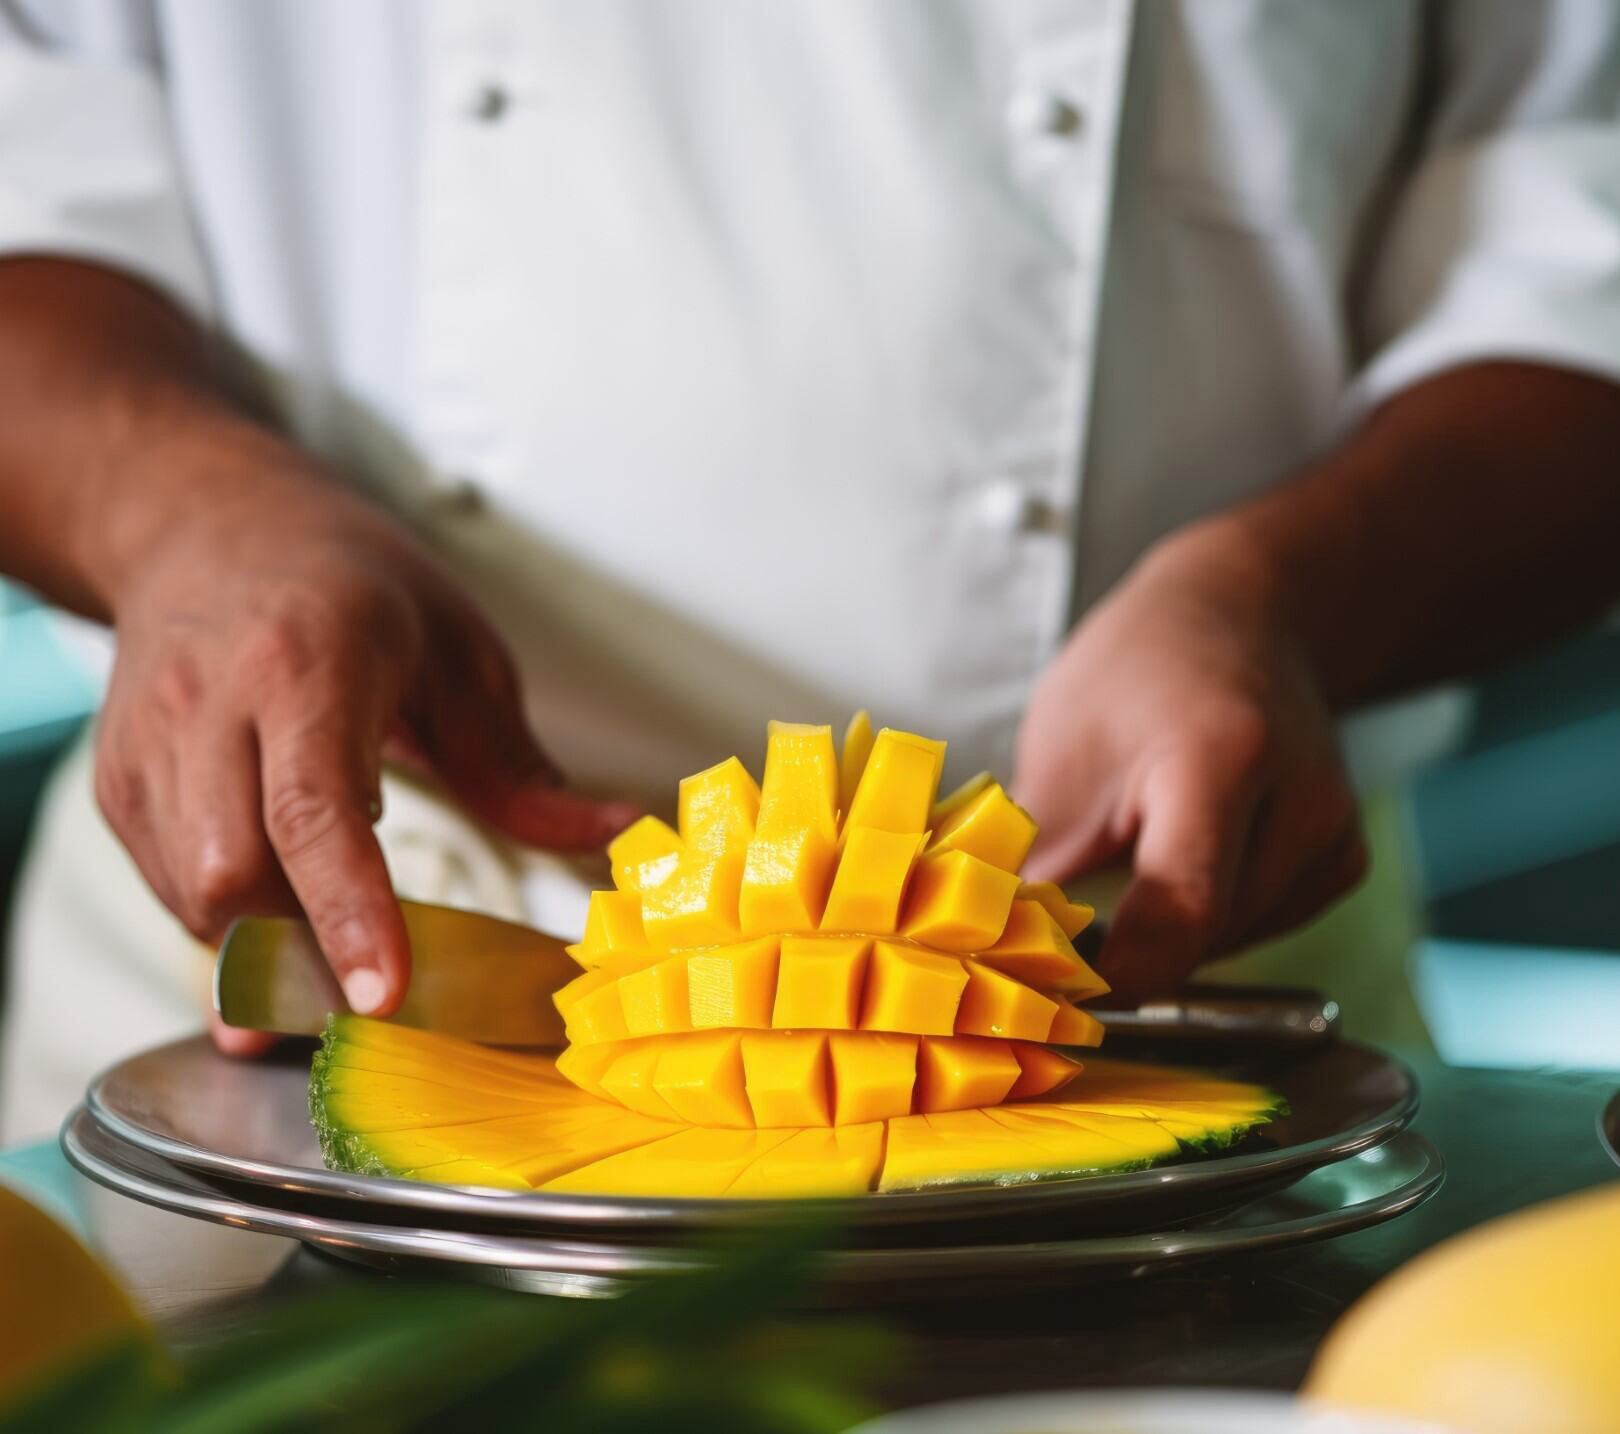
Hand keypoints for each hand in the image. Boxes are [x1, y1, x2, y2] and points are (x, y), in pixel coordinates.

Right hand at [93, 426, 637, 1046]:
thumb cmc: (345, 582)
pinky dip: (233, 924)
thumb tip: (611, 835)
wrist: (204, 526)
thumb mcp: (458, 652)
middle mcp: (210, 706)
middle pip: (233, 876)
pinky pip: (170, 890)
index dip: (348, 912)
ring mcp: (149, 747)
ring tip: (337, 951)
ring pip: (194, 898)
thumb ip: (522, 767)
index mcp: (306, 665)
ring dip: (269, 949)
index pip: (314, 810)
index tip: (381, 994)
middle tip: (380, 993)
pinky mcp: (118, 783)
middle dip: (303, 953)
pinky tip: (284, 906)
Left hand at [1012, 522, 1366, 998]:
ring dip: (1164, 933)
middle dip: (1124, 950)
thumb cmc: (1138, 670)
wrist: (1243, 613)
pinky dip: (1205, 919)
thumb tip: (996, 956)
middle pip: (1203, 935)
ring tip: (1120, 865)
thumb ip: (1039, 857)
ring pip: (1229, 941)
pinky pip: (1259, 927)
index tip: (1052, 997)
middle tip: (1055, 932)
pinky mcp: (1343, 859)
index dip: (1115, 975)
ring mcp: (1332, 832)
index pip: (1181, 908)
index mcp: (1219, 757)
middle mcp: (1300, 800)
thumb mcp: (1061, 745)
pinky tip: (1176, 863)